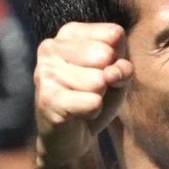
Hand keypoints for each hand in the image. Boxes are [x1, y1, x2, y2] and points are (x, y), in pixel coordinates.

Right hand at [33, 22, 133, 168]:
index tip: (105, 70)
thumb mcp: (118, 75)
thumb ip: (123, 65)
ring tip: (83, 100)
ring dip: (99, 97)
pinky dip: (93, 112)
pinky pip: (92, 102)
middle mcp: (51, 47)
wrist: (73, 135)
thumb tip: (110, 73)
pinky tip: (78, 113)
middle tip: (93, 89)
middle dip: (108, 78)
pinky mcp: (47, 98)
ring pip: (99, 81)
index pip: (114, 34)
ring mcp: (45, 72)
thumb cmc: (97, 96)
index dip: (119, 58)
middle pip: (105, 54)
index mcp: (69, 33)